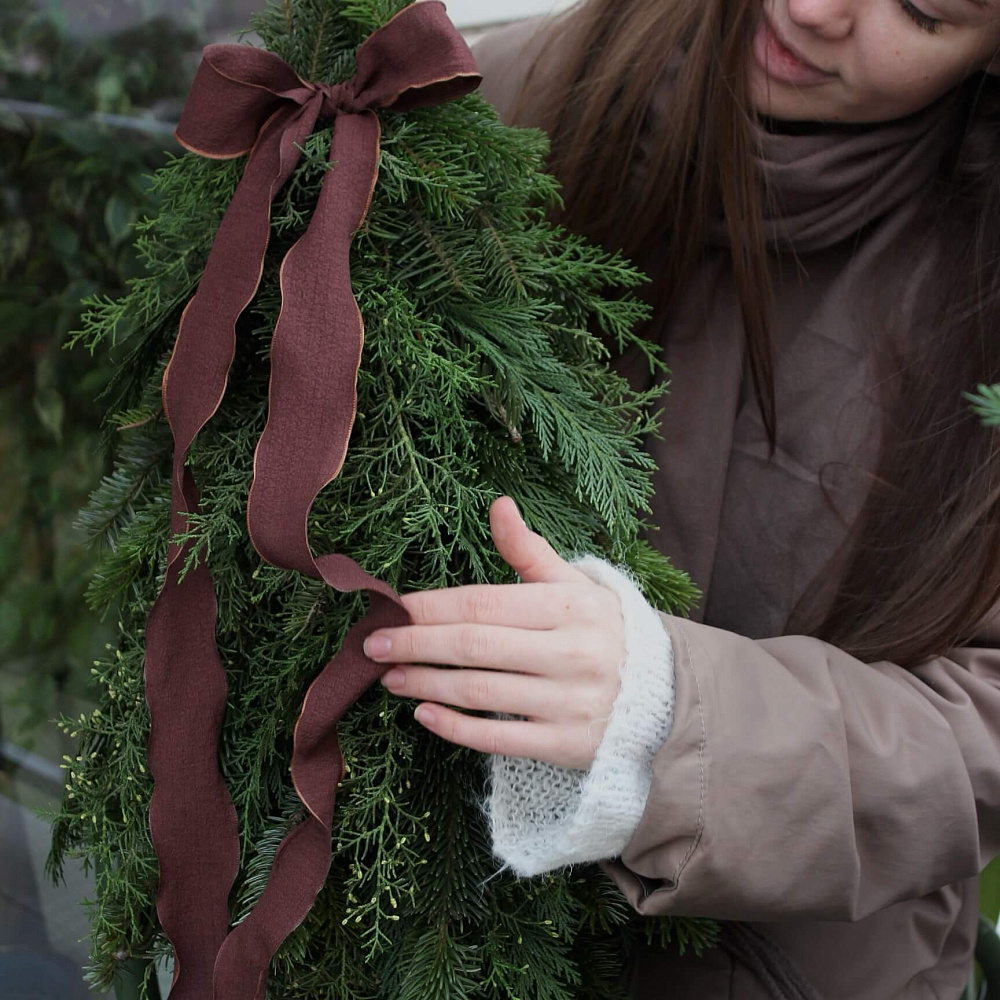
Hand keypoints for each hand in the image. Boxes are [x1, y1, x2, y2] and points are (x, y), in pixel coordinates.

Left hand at [363, 496, 626, 769]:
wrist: (666, 698)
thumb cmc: (606, 632)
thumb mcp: (576, 586)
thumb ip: (530, 551)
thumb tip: (498, 504)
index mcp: (570, 607)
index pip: (484, 603)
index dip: (431, 606)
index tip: (391, 607)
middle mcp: (571, 652)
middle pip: (474, 646)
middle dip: (416, 644)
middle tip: (372, 645)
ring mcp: (569, 702)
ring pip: (480, 692)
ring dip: (426, 684)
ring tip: (390, 678)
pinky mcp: (566, 745)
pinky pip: (499, 739)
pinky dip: (456, 728)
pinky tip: (424, 715)